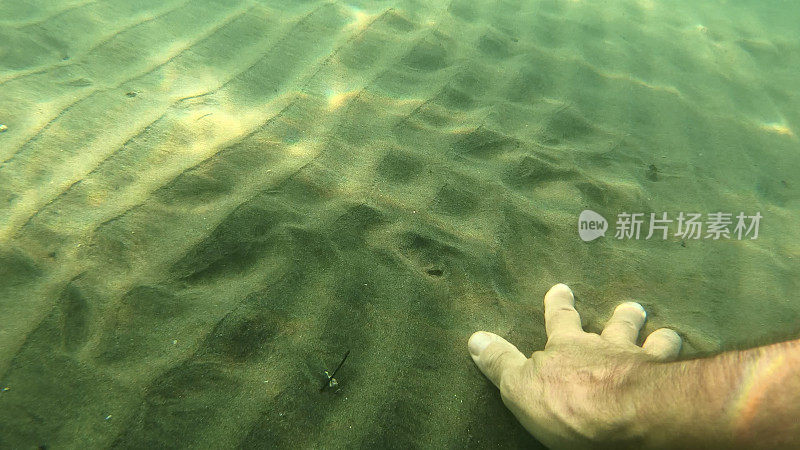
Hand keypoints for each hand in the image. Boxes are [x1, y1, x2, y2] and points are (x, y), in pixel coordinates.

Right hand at [468, 283, 681, 448]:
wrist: (624, 414)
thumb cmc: (568, 402)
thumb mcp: (519, 386)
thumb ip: (501, 363)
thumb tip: (475, 338)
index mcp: (568, 347)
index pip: (560, 320)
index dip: (560, 305)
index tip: (561, 289)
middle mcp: (607, 349)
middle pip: (617, 326)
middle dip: (621, 316)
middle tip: (631, 306)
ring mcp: (642, 364)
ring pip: (654, 342)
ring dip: (659, 336)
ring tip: (668, 333)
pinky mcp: (668, 385)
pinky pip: (679, 368)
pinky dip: (684, 360)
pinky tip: (693, 363)